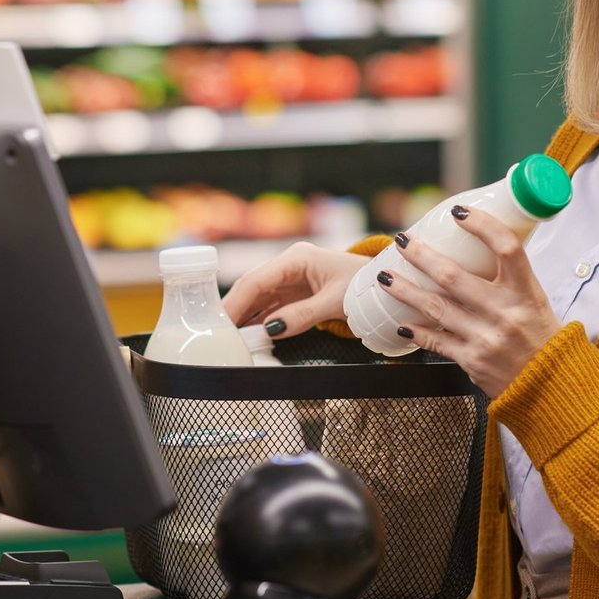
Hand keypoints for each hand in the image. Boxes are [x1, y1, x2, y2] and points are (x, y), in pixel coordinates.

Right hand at [222, 241, 367, 339]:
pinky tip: (247, 337)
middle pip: (252, 288)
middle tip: (216, 335)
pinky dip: (259, 322)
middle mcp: (289, 265)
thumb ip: (303, 316)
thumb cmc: (363, 286)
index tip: (220, 324)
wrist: (383, 286)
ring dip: (244, 318)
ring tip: (227, 340)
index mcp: (297, 258)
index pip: (257, 280)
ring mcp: (290, 279)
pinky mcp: (295, 293)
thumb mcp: (336, 302)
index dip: (236, 302)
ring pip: (258, 299)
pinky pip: (270, 308)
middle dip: (234, 311)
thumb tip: (270, 330)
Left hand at [381, 206, 561, 397]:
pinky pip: (436, 342)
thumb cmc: (542, 337)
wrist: (551, 386)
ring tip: (385, 277)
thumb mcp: (535, 300)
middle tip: (402, 241)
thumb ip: (509, 278)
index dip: (482, 225)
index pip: (506, 248)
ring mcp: (486, 338)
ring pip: (435, 308)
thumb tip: (479, 245)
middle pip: (453, 276)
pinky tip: (401, 322)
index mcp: (526, 291)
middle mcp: (505, 312)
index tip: (458, 212)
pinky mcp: (472, 361)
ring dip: (405, 290)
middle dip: (421, 255)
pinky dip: (416, 331)